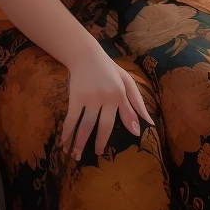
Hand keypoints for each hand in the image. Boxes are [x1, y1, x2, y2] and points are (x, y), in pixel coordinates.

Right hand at [61, 39, 152, 160]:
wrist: (86, 55)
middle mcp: (105, 97)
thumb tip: (146, 125)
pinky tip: (64, 141)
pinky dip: (66, 131)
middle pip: (102, 126)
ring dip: (79, 142)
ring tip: (75, 155)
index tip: (127, 141)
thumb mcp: (127, 82)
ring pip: (85, 125)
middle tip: (96, 154)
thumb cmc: (109, 69)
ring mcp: (89, 98)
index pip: (124, 117)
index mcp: (120, 94)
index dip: (123, 133)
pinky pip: (71, 118)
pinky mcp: (75, 97)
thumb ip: (137, 103)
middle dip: (98, 143)